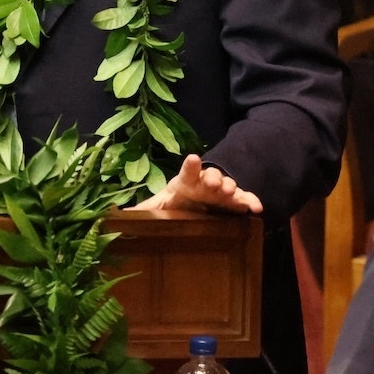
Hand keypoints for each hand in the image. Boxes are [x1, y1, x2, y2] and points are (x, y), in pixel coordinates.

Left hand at [129, 154, 262, 215]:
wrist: (196, 203)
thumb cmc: (177, 200)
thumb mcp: (160, 205)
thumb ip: (144, 210)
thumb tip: (117, 214)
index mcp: (186, 181)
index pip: (187, 171)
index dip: (191, 166)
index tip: (193, 159)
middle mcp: (205, 182)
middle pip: (210, 176)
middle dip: (213, 177)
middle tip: (214, 182)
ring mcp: (221, 190)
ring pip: (228, 185)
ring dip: (231, 187)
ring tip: (232, 192)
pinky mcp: (233, 202)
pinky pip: (244, 199)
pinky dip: (250, 201)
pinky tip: (256, 208)